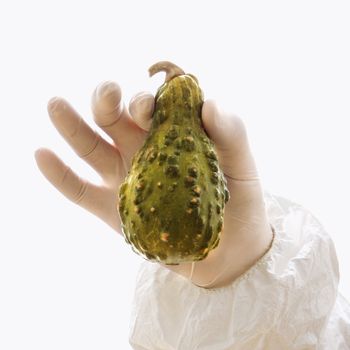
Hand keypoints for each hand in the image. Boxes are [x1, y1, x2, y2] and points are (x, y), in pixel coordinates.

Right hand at [35, 81, 272, 288]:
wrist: (230, 255)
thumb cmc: (240, 206)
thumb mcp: (243, 168)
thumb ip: (231, 135)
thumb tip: (209, 102)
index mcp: (173, 136)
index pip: (152, 106)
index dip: (147, 99)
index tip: (148, 106)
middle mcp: (145, 151)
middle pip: (116, 118)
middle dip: (108, 101)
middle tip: (107, 94)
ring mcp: (126, 179)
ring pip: (92, 147)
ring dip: (72, 125)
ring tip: (54, 104)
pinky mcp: (113, 209)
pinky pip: (80, 190)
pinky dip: (59, 174)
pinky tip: (41, 154)